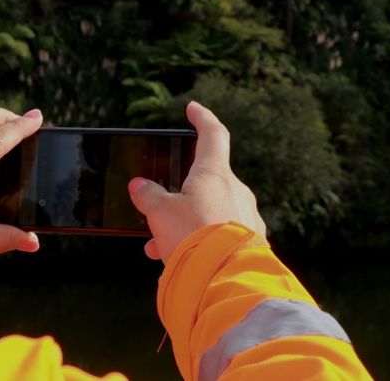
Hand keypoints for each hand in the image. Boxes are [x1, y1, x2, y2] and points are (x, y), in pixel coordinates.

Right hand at [128, 101, 265, 262]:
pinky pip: (219, 233)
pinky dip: (197, 240)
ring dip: (184, 223)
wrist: (226, 280)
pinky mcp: (249, 242)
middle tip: (158, 205)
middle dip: (179, 193)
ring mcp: (246, 217)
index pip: (212, 134)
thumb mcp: (159, 212)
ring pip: (209, 211)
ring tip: (158, 244)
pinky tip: (176, 258)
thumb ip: (148, 195)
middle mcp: (235, 191)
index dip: (201, 118)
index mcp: (215, 173)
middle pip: (206, 180)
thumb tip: (140, 185)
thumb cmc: (193, 237)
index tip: (193, 109)